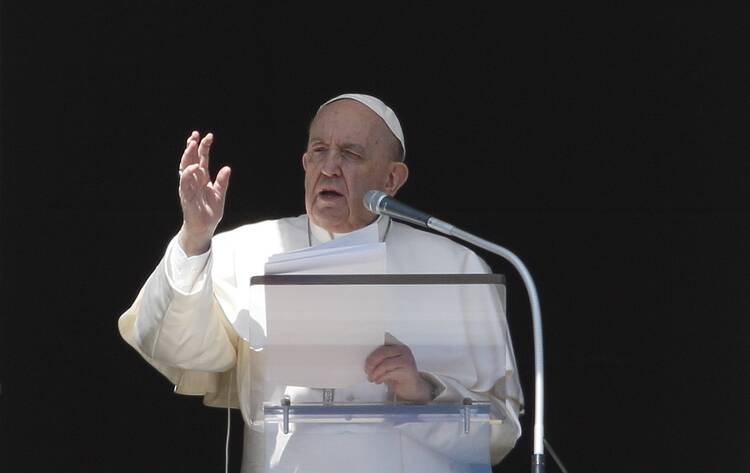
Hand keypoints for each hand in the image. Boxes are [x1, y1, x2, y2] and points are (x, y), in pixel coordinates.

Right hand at [177, 131, 230, 254]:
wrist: (204, 227)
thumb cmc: (210, 211)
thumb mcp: (219, 194)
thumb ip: (222, 181)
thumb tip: (227, 168)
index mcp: (202, 178)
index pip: (201, 159)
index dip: (203, 147)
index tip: (208, 136)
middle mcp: (194, 180)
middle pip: (191, 159)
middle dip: (192, 147)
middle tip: (195, 135)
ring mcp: (189, 186)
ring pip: (185, 167)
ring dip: (188, 155)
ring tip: (192, 144)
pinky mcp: (186, 195)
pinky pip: (185, 182)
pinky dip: (189, 173)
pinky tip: (194, 166)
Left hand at [364, 334, 432, 401]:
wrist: (412, 387)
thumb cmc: (398, 374)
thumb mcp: (388, 363)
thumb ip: (381, 358)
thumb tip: (365, 358)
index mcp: (398, 345)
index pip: (384, 340)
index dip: (373, 344)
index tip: (362, 351)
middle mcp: (404, 350)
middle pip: (383, 352)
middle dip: (371, 362)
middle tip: (366, 370)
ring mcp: (407, 360)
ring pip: (385, 364)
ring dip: (375, 372)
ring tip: (371, 378)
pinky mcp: (407, 372)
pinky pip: (389, 373)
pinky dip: (380, 378)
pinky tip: (378, 381)